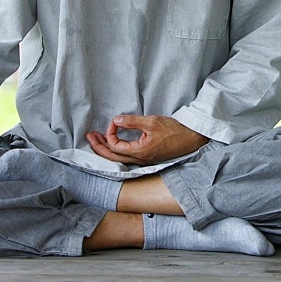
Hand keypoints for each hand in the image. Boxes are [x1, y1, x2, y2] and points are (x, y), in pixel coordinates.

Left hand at [86, 115, 208, 165]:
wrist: (191, 139)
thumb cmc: (174, 130)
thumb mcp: (152, 122)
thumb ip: (132, 121)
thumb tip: (116, 120)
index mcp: (139, 152)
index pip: (114, 147)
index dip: (109, 133)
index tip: (114, 121)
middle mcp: (139, 160)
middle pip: (112, 158)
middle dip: (98, 147)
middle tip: (89, 136)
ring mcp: (143, 160)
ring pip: (118, 159)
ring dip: (106, 149)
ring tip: (97, 139)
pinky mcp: (147, 158)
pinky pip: (126, 157)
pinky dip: (116, 151)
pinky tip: (114, 144)